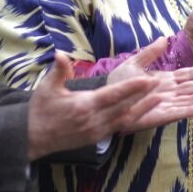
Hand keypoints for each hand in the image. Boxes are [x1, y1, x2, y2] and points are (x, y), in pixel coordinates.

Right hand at [26, 52, 162, 159]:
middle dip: (143, 96)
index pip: (113, 95)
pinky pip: (119, 127)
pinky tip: (142, 111)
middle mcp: (94, 120)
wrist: (32, 138)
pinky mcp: (97, 138)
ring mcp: (97, 131)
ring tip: (159, 97)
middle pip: (124, 107)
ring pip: (125, 119)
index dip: (131, 87)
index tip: (147, 79)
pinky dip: (133, 118)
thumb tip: (60, 53)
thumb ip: (59, 71)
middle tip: (160, 83)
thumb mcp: (47, 88)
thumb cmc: (40, 110)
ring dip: (142, 108)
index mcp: (83, 105)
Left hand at [107, 38, 192, 131]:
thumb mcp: (134, 64)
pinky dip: (187, 111)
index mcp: (165, 80)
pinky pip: (175, 113)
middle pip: (192, 88)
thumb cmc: (119, 83)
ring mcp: (164, 105)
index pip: (187, 75)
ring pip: (188, 100)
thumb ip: (150, 53)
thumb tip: (164, 38)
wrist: (105, 100)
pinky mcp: (157, 116)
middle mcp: (168, 93)